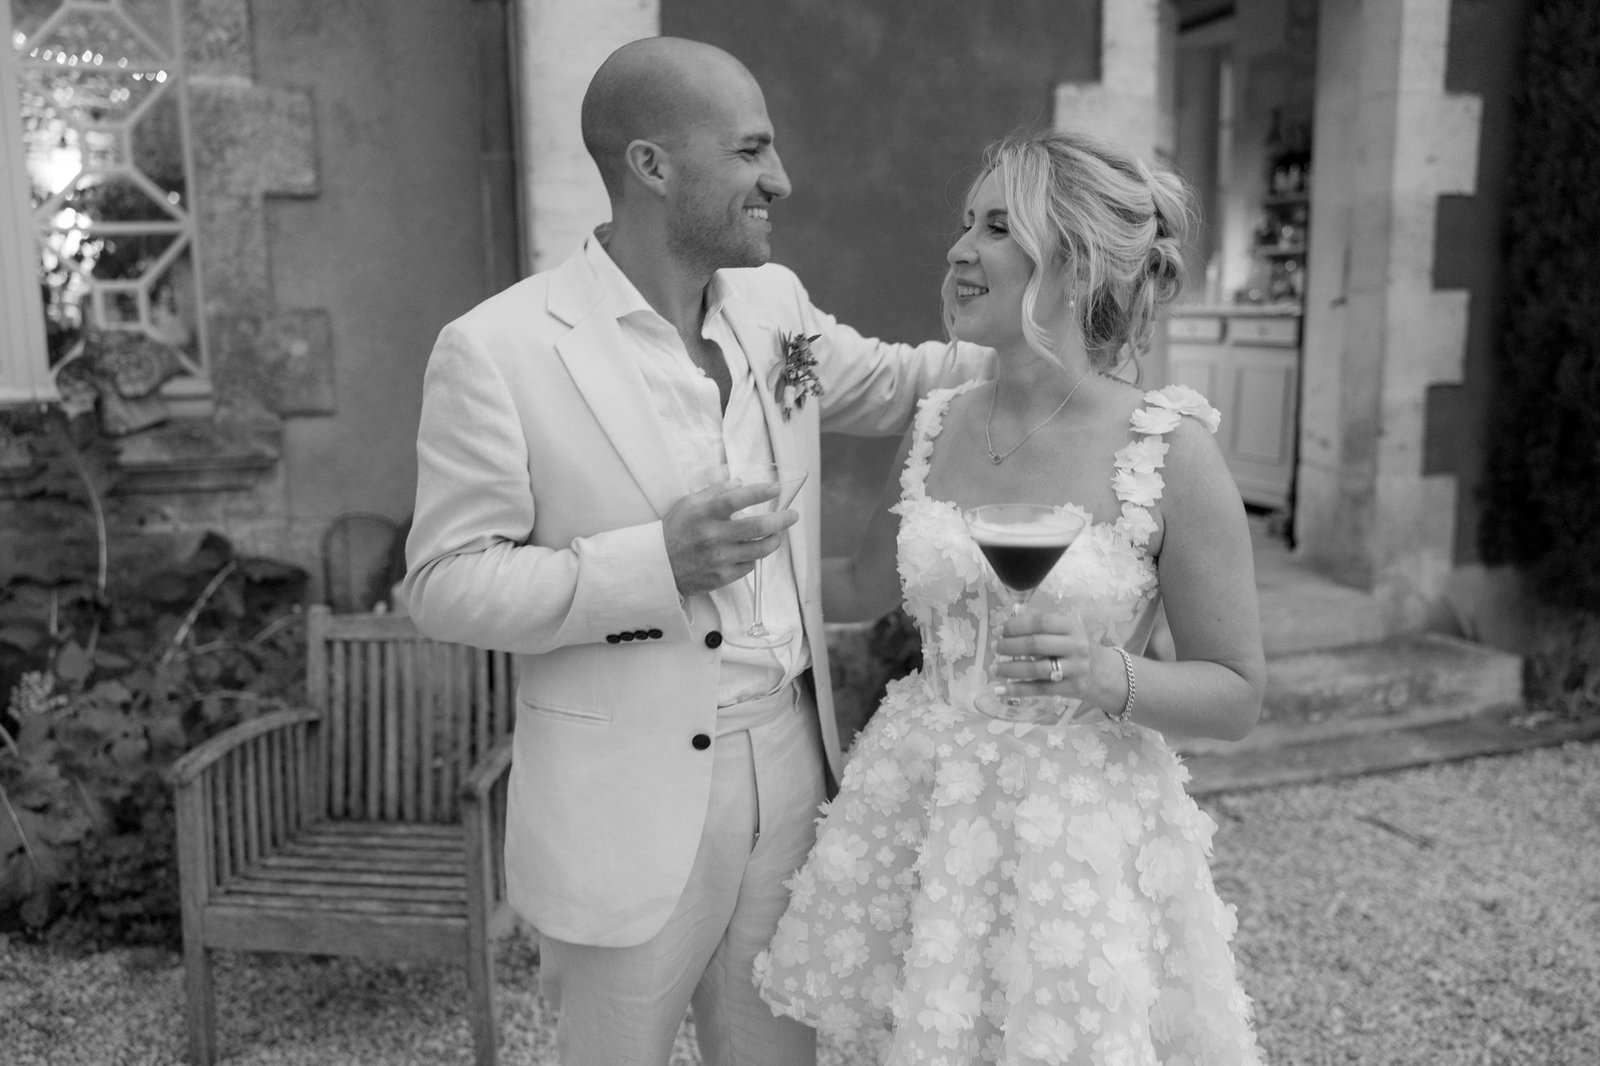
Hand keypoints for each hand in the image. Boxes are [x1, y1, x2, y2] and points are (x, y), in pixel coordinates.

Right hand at [663, 478, 798, 596]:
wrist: (658, 566)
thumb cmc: (675, 530)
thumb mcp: (689, 503)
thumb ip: (715, 491)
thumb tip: (740, 483)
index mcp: (704, 514)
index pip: (737, 499)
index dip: (760, 492)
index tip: (777, 488)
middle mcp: (713, 536)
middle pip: (758, 526)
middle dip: (781, 519)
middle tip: (792, 515)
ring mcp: (719, 558)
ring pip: (760, 549)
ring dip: (774, 539)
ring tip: (777, 533)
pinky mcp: (722, 576)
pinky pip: (750, 565)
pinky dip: (754, 556)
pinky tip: (752, 550)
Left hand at [991, 609, 1119, 721]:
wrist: (1104, 673)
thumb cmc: (1076, 648)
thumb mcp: (1066, 631)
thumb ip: (1042, 627)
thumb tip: (1007, 626)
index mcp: (1072, 626)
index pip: (1041, 623)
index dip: (1016, 626)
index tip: (999, 630)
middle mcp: (1076, 646)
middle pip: (1036, 645)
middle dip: (1010, 646)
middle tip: (995, 647)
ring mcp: (1075, 669)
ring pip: (1036, 669)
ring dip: (1010, 669)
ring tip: (995, 668)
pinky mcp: (1071, 688)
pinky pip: (1040, 689)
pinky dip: (1018, 690)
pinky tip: (1001, 690)